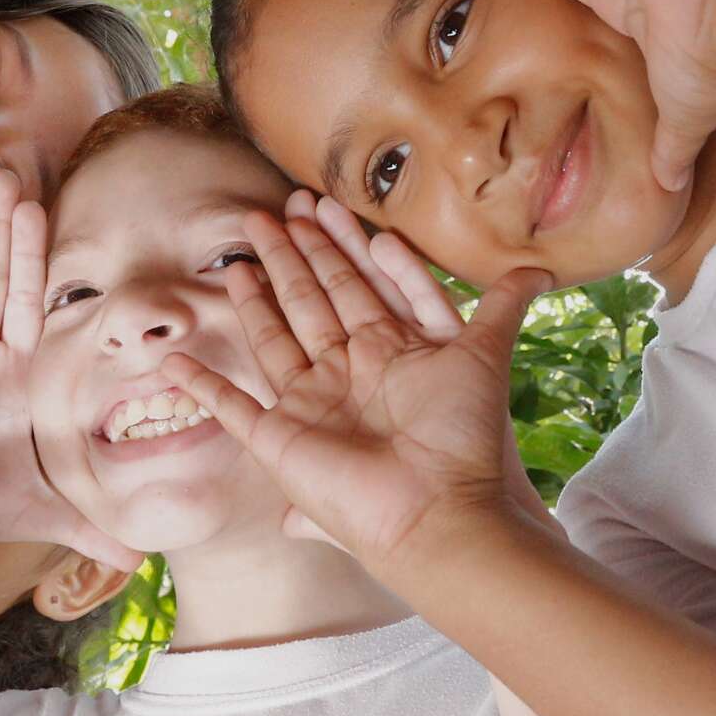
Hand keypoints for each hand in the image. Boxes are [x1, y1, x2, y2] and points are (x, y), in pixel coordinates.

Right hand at [162, 208, 550, 580]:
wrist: (440, 511)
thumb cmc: (462, 438)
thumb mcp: (484, 358)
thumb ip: (503, 308)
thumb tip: (544, 269)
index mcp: (389, 350)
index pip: (358, 283)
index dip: (340, 244)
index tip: (321, 204)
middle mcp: (347, 372)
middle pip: (312, 300)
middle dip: (293, 254)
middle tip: (268, 210)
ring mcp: (311, 405)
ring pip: (274, 337)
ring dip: (255, 297)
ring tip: (237, 254)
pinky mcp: (279, 440)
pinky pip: (233, 406)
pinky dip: (202, 386)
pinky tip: (171, 362)